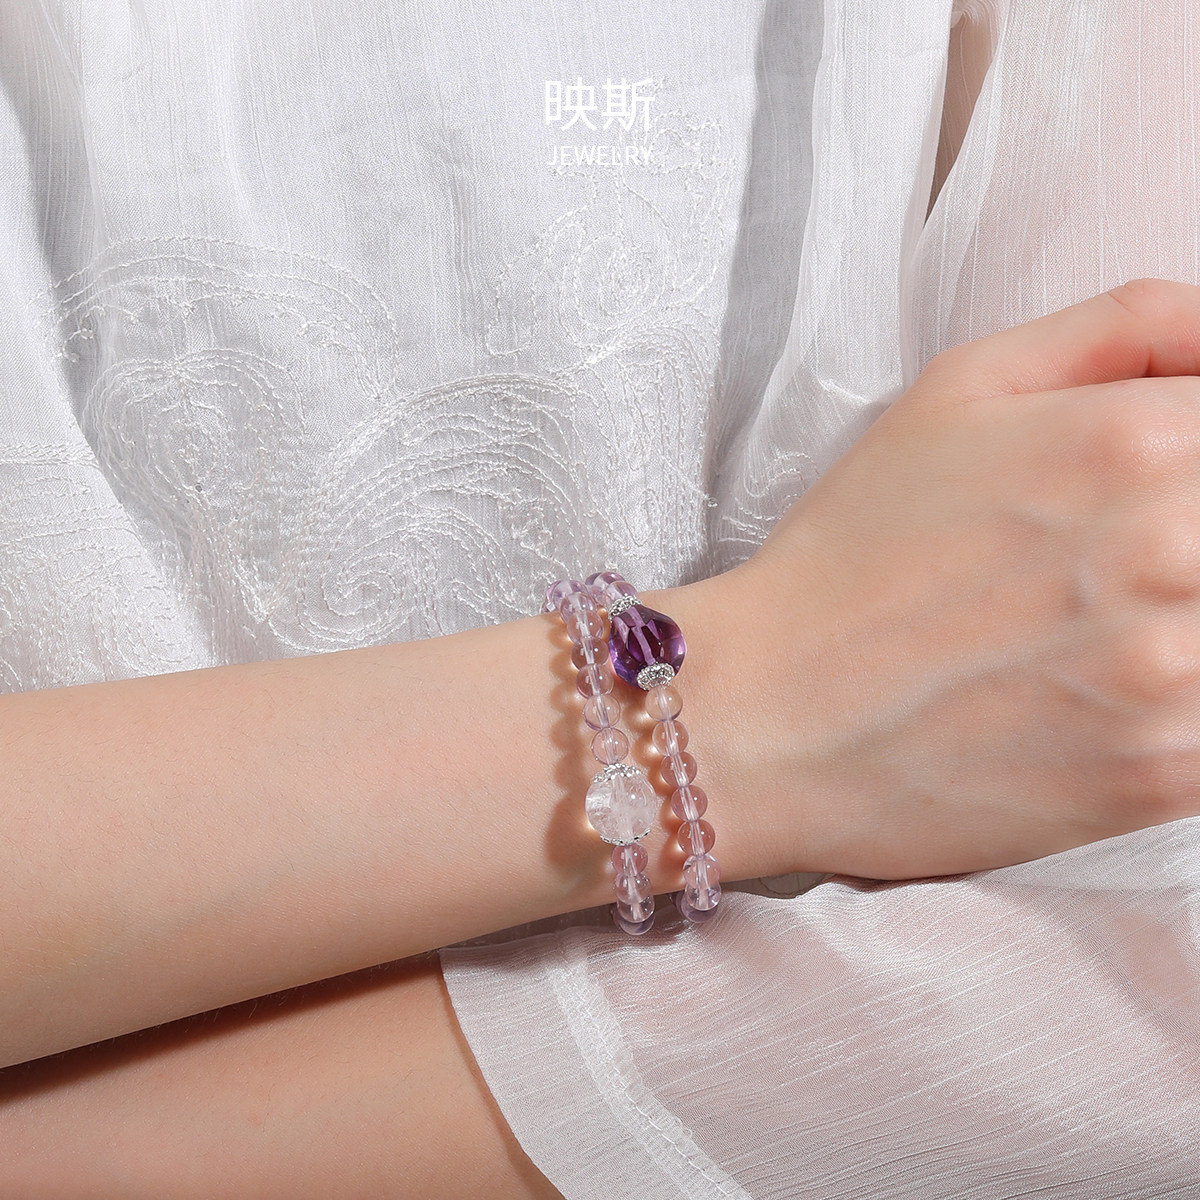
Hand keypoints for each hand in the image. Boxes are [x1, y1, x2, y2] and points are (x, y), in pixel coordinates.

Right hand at [720, 278, 1199, 878]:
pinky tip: (1111, 686)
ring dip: (1190, 612)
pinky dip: (1188, 697)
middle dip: (1188, 535)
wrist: (774, 714)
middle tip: (1107, 564)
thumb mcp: (959, 390)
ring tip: (1103, 623)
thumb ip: (1124, 326)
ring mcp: (1174, 674)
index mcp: (1132, 442)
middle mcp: (1172, 551)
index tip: (1158, 485)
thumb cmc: (855, 552)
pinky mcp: (1165, 774)